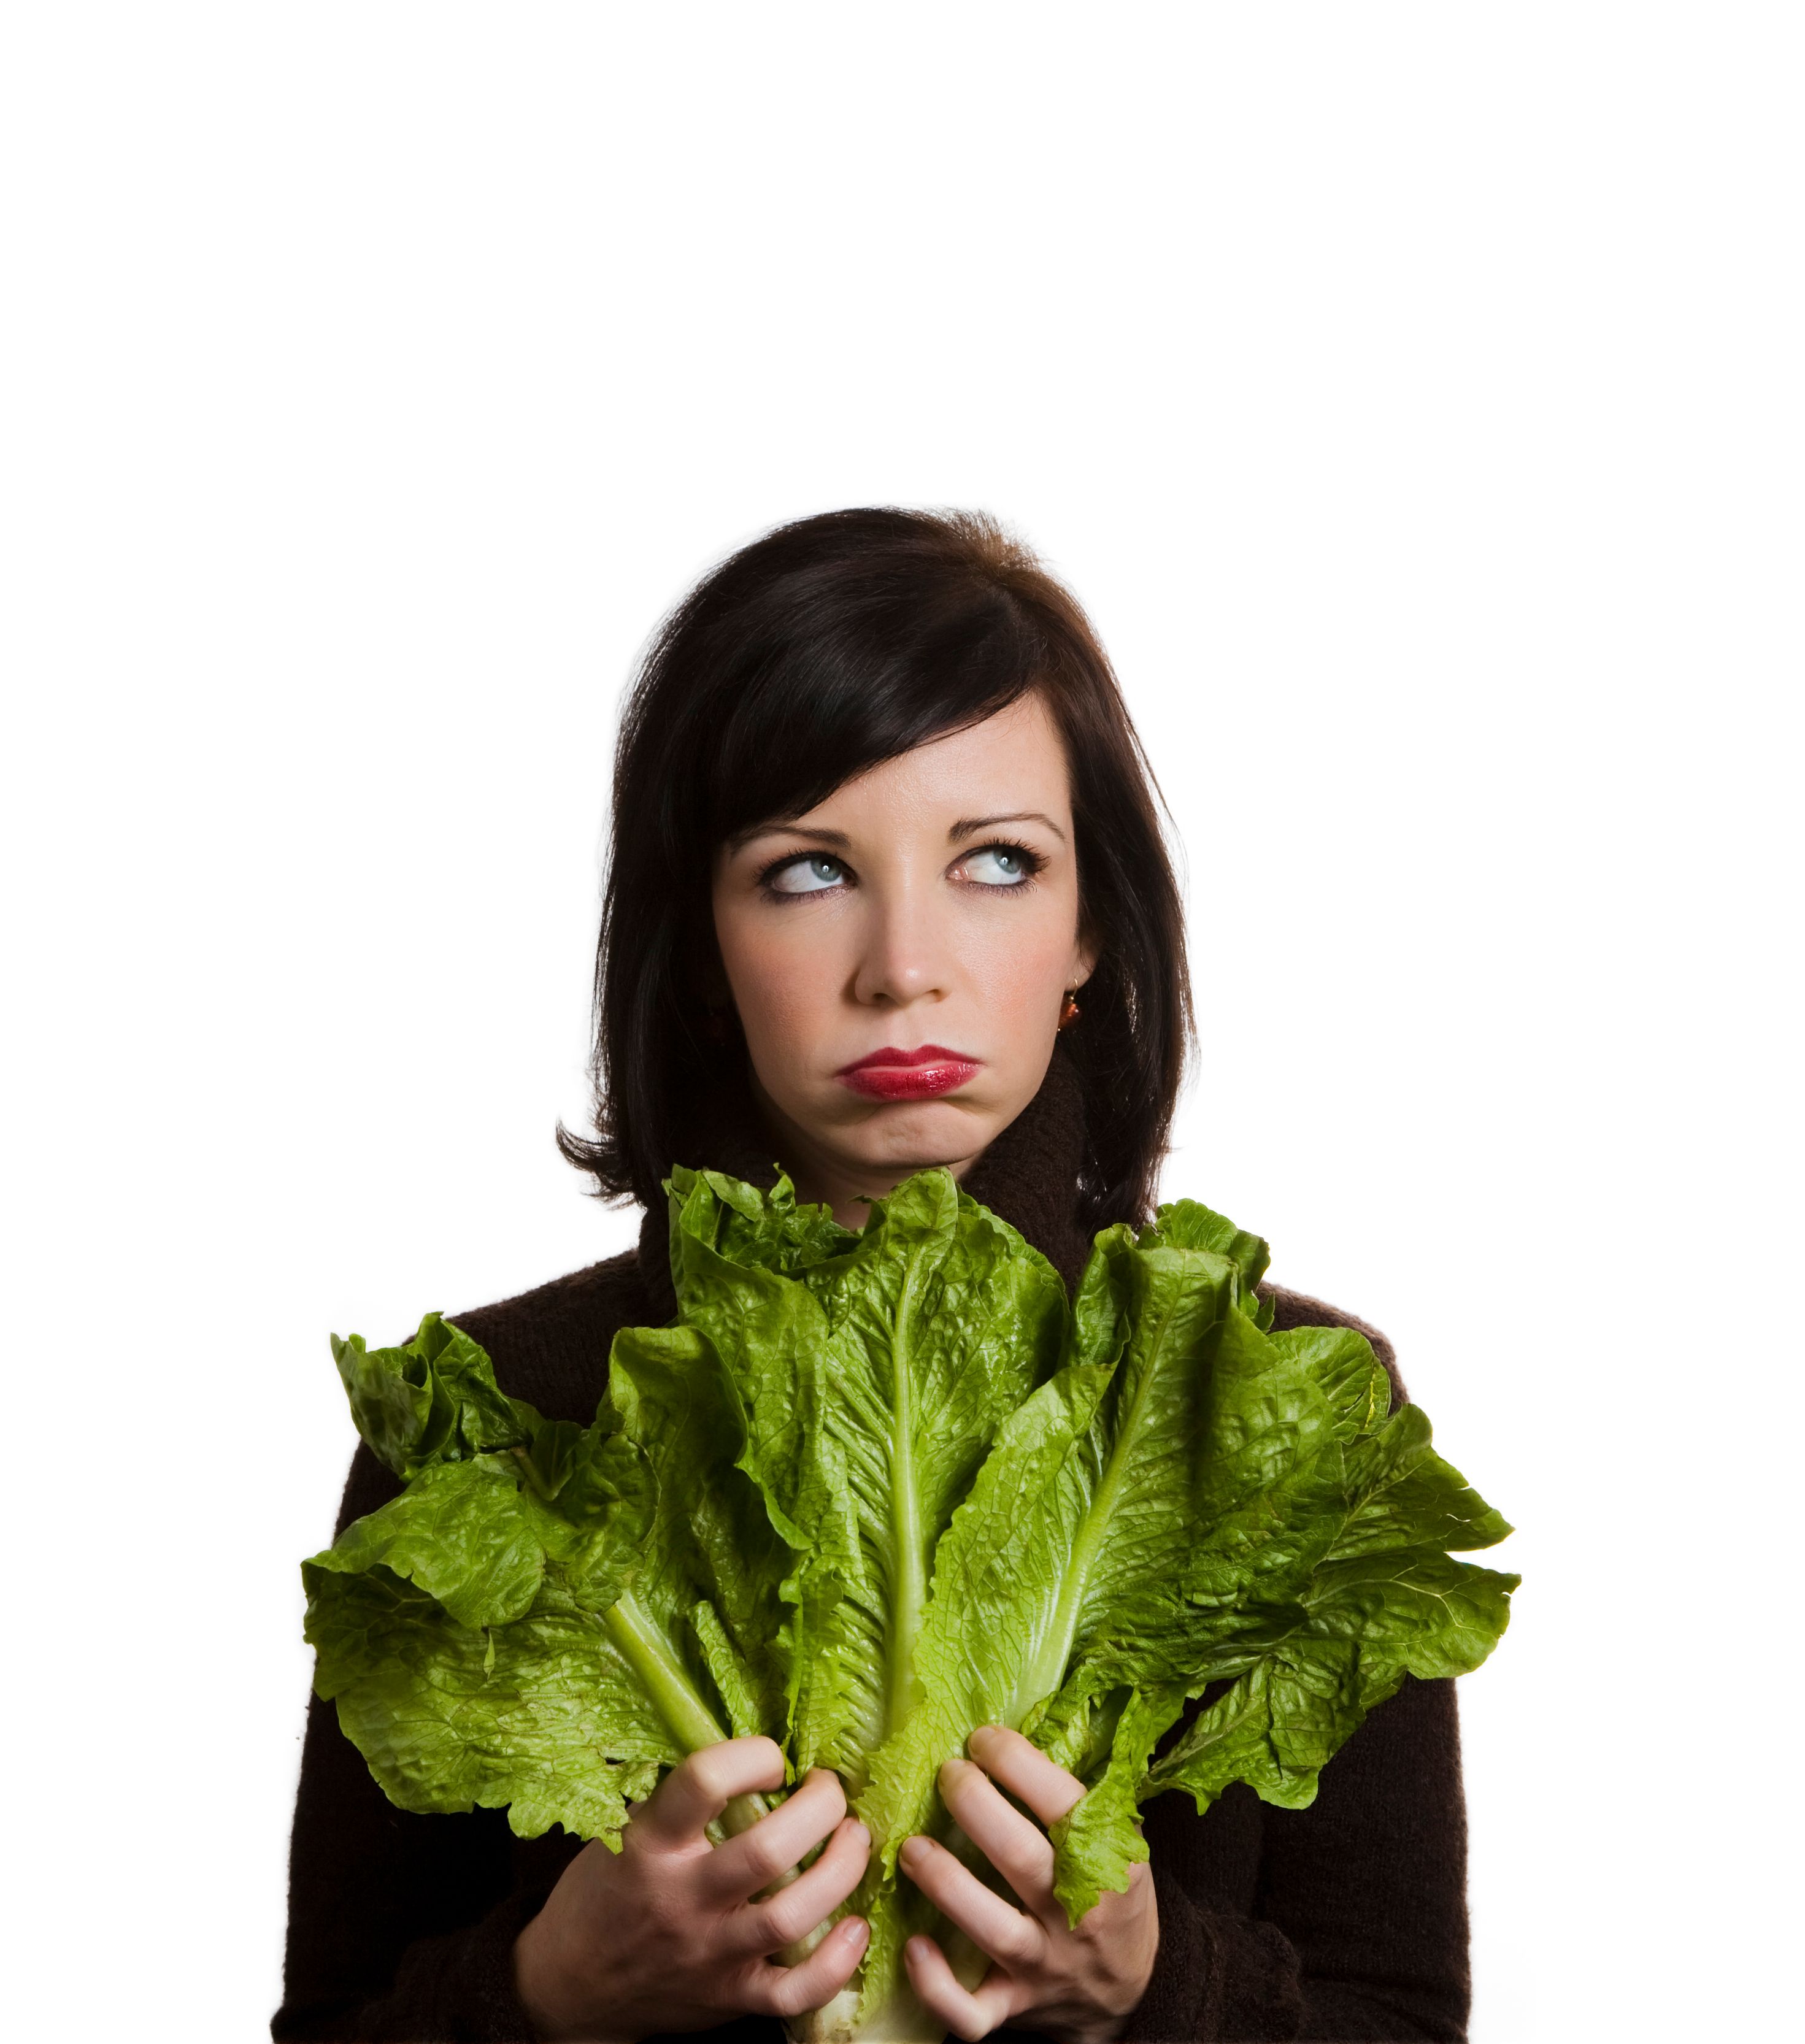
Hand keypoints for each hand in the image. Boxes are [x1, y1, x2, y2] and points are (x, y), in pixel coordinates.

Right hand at [513, 1737, 869, 2041]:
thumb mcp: (625, 1830)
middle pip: (767, 1852)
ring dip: (841, 1872)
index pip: (704, 1782)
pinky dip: (837, 1963)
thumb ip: (679, 1797)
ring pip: (790, 1918)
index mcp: (650, 1843)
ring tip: (855, 1840)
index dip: (754, 1756)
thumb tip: (747, 1737)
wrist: (570, 1987)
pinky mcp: (729, 1999)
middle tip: (829, 1791)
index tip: (775, 1758)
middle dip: (819, 1810)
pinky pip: (795, 1991)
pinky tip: (857, 1927)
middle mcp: (681, 1898)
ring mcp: (708, 1954)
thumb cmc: (606, 1892)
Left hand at [899, 1725, 1157, 2043]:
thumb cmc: (1110, 1895)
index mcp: (1111, 1863)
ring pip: (991, 1928)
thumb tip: (1013, 1725)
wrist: (1131, 1989)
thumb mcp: (1117, 1840)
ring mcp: (1044, 1965)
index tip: (981, 1738)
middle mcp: (1078, 1915)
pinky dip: (937, 1986)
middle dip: (974, 1806)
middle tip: (947, 1774)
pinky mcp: (1013, 2007)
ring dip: (944, 1882)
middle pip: (1021, 1857)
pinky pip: (972, 2012)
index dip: (1015, 1761)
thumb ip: (1076, 1795)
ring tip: (912, 1846)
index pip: (1062, 1802)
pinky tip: (912, 1946)